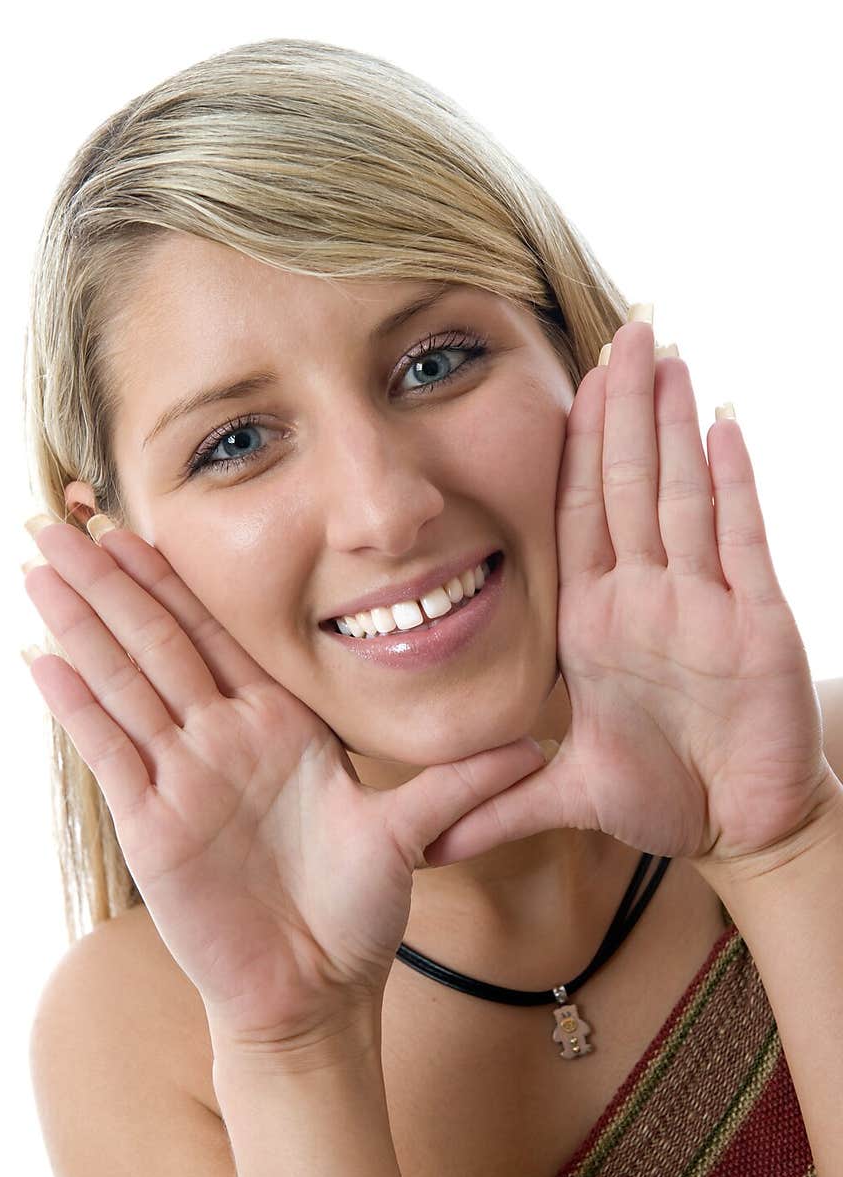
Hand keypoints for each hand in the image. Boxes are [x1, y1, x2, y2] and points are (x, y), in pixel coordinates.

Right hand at [21, 518, 545, 1048]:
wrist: (316, 991)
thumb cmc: (355, 912)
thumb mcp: (408, 833)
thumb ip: (458, 783)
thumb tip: (537, 745)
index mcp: (276, 722)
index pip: (218, 631)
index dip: (179, 577)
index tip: (144, 522)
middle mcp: (220, 737)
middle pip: (156, 638)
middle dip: (110, 578)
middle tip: (62, 519)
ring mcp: (182, 778)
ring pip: (123, 680)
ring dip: (81, 620)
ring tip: (39, 562)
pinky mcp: (154, 825)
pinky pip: (110, 752)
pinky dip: (75, 704)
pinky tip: (40, 654)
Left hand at [425, 317, 838, 871]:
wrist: (741, 829)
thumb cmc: (664, 798)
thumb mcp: (568, 793)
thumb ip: (498, 807)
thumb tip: (420, 845)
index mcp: (598, 619)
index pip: (580, 514)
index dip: (575, 447)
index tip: (568, 382)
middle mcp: (649, 596)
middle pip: (630, 484)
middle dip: (626, 408)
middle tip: (624, 331)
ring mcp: (705, 603)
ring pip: (684, 495)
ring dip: (674, 425)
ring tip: (666, 354)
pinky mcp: (756, 624)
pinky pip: (743, 541)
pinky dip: (735, 483)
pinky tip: (724, 424)